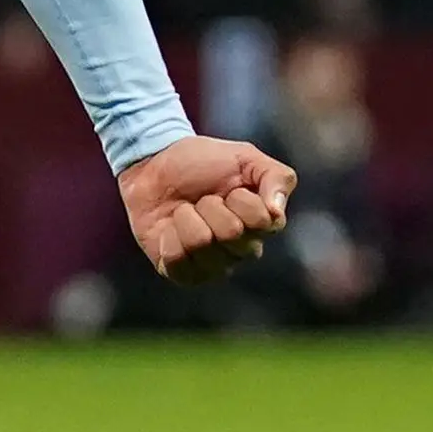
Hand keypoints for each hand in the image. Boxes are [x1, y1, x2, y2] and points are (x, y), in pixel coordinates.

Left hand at [120, 134, 296, 285]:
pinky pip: (176, 259)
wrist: (155, 165)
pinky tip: (169, 228)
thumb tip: (276, 212)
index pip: (262, 221)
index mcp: (262, 227)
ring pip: (201, 243)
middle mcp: (241, 251)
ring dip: (187, 216)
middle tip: (204, 199)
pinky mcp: (181, 274)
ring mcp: (212, 266)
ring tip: (186, 210)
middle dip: (211, 205)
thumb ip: (276, 177)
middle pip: (231, 233)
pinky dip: (168, 234)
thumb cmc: (203, 163)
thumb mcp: (246, 157)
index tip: (231, 188)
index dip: (241, 199)